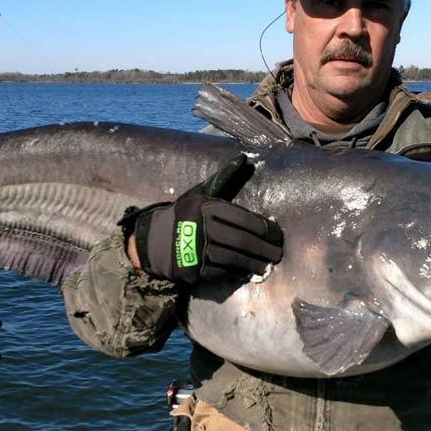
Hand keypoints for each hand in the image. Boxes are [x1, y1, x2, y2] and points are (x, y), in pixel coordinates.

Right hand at [122, 154, 282, 284]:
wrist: (153, 241)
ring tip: (268, 265)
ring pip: (233, 258)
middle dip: (264, 248)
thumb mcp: (200, 194)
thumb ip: (224, 179)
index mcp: (205, 207)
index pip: (243, 219)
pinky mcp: (193, 270)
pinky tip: (248, 271)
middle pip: (241, 240)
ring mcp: (196, 251)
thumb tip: (243, 158)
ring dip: (254, 263)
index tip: (276, 235)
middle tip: (278, 253)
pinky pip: (221, 272)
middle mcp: (201, 228)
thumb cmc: (185, 215)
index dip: (264, 228)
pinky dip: (237, 272)